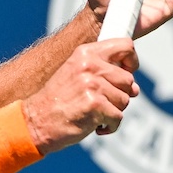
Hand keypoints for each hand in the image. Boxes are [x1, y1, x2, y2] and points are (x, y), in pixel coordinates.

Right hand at [21, 39, 138, 152]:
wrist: (37, 120)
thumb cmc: (59, 100)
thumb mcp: (77, 73)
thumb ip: (105, 73)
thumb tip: (136, 88)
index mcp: (85, 53)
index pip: (125, 46)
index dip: (131, 61)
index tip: (126, 71)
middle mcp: (89, 65)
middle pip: (128, 79)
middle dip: (120, 95)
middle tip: (100, 102)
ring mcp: (92, 84)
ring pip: (125, 100)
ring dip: (113, 112)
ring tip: (93, 112)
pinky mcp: (95, 105)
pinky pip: (118, 117)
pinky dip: (109, 126)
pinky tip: (94, 125)